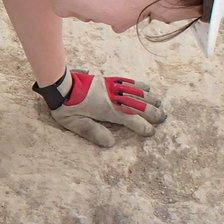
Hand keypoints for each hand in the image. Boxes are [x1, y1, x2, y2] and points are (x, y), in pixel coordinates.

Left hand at [46, 70, 166, 147]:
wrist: (60, 84)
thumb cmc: (66, 106)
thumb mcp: (75, 124)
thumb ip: (93, 132)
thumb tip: (111, 143)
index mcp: (106, 109)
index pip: (129, 119)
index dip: (141, 126)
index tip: (150, 132)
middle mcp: (113, 97)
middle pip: (137, 104)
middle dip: (151, 112)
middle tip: (162, 118)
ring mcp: (112, 87)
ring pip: (136, 92)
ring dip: (149, 99)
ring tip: (160, 104)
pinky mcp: (108, 80)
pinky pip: (128, 82)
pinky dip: (140, 85)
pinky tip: (147, 88)